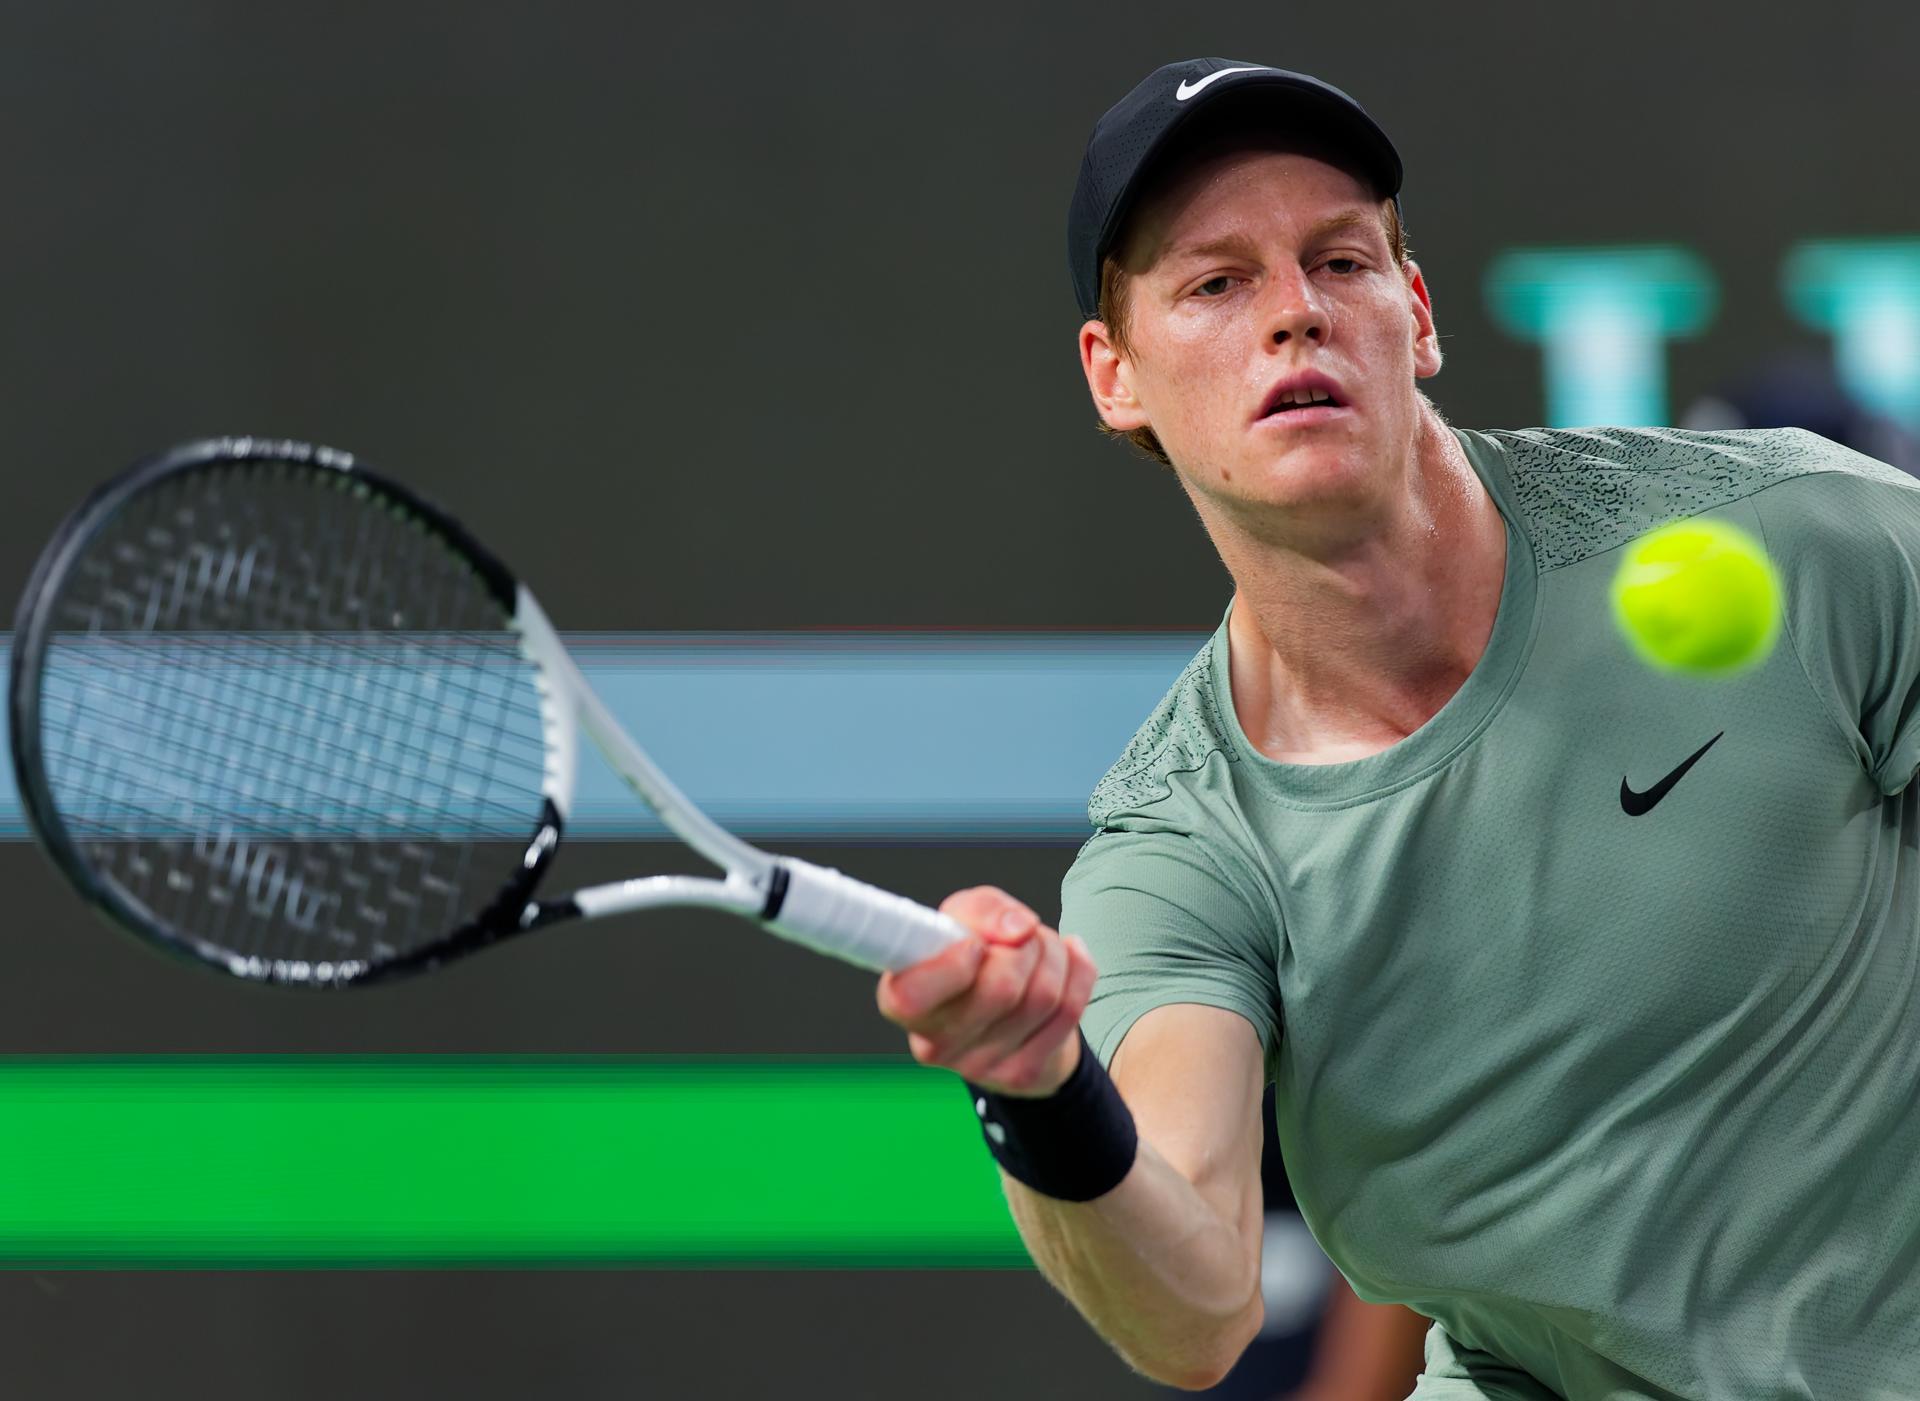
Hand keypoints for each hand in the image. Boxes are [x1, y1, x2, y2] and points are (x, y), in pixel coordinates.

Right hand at [875, 885, 1098, 1097]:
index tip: (973, 944)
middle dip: (1024, 945)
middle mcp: (935, 1043)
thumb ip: (983, 909)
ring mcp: (979, 1066)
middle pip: (1000, 988)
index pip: (912, 995)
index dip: (952, 964)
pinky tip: (1068, 960)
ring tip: (1039, 948)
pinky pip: (1070, 1011)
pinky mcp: (1021, 1074)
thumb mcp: (964, 917)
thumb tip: (1017, 928)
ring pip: (1043, 996)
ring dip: (1052, 953)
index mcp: (903, 1001)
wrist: (1008, 1013)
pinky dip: (1078, 972)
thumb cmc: (974, 958)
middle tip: (1020, 938)